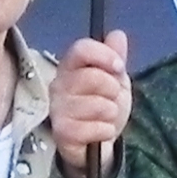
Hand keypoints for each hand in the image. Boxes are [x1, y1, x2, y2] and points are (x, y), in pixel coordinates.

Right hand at [49, 31, 132, 177]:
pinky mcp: (62, 132)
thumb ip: (115, 58)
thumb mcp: (115, 80)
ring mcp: (57, 109)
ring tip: (106, 117)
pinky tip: (101, 132)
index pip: (81, 49)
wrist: (98, 143)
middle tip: (111, 98)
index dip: (104, 55)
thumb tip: (117, 34)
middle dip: (112, 89)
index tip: (119, 67)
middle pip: (92, 76)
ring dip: (110, 113)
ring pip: (97, 104)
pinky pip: (95, 128)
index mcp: (70, 67)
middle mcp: (58, 85)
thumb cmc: (104, 107)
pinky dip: (106, 131)